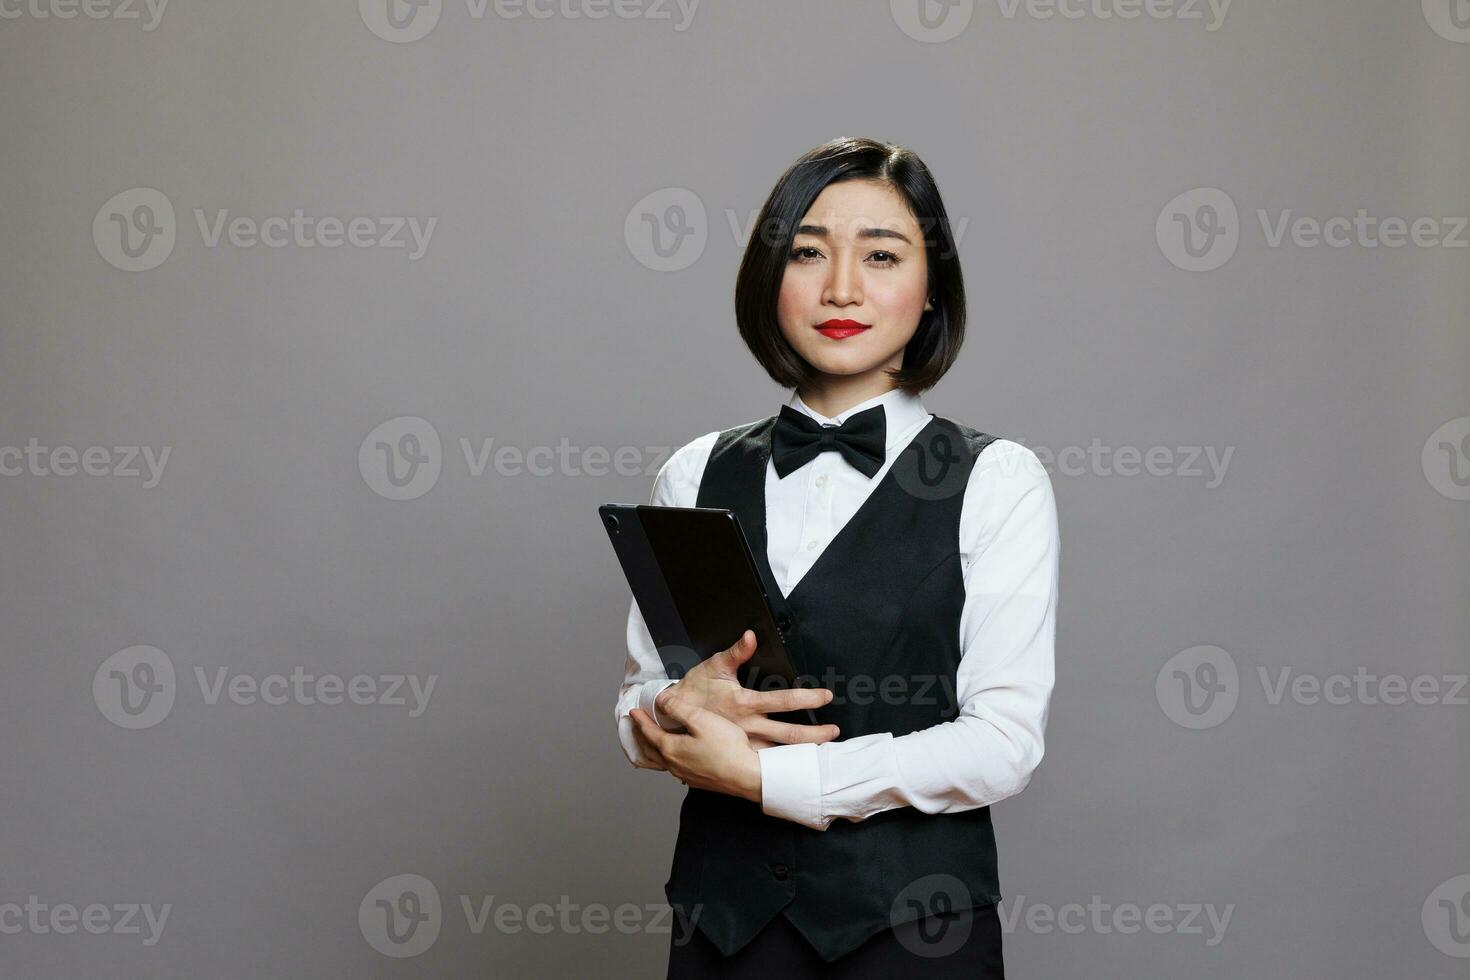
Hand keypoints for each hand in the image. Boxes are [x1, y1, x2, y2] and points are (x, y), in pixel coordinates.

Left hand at [629, 703, 761, 801]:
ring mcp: (686, 775)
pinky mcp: (698, 780)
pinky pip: (674, 768)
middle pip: (650, 749)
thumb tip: (661, 701)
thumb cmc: (728, 748)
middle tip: (635, 726)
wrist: (748, 776)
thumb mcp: (701, 719)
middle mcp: (675, 765)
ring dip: (652, 748)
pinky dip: (666, 758)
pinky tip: (675, 756)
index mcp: (671, 749)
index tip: (633, 712)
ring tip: (649, 742)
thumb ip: (678, 708)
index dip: (640, 720)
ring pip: (661, 760)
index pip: (648, 732)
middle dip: (641, 735)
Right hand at [654, 629, 838, 750]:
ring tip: (823, 755)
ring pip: (778, 754)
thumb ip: (736, 652)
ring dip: (800, 755)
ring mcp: (743, 744)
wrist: (671, 715)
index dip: (807, 698)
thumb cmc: (695, 688)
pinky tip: (795, 767)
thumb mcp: (714, 666)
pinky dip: (781, 766)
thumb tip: (751, 636)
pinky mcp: (738, 753)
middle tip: (834, 733)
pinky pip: (764, 764)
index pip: (783, 700)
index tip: (826, 697)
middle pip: (788, 734)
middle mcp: (748, 727)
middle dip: (814, 735)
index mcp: (745, 703)